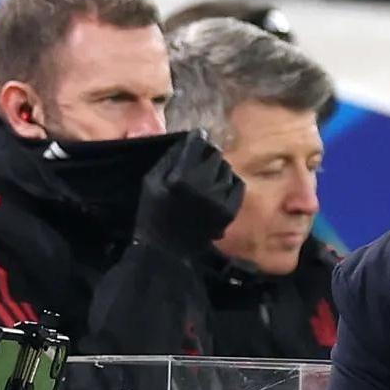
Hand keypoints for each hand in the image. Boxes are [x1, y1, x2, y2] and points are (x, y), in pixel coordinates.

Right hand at [136, 131, 245, 250]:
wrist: (166, 251)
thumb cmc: (153, 213)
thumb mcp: (151, 181)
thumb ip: (170, 157)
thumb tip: (191, 138)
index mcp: (181, 178)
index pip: (197, 144)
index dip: (197, 139)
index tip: (197, 138)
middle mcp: (203, 187)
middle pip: (215, 155)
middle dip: (208, 155)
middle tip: (200, 161)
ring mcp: (218, 201)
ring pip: (227, 170)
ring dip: (218, 169)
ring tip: (207, 177)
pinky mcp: (229, 213)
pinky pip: (237, 186)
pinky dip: (230, 183)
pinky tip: (218, 188)